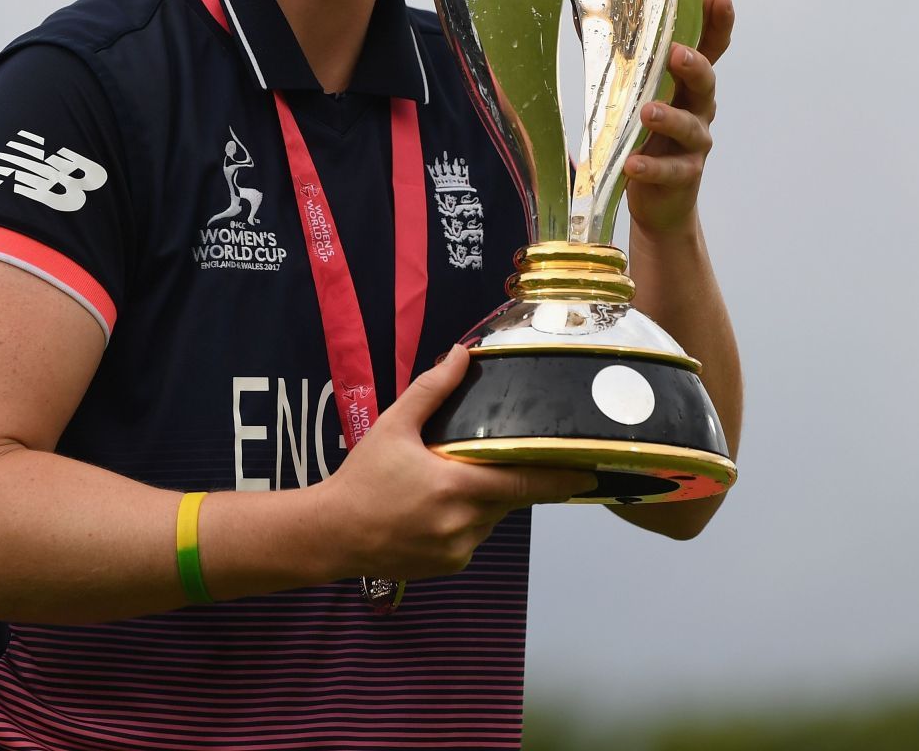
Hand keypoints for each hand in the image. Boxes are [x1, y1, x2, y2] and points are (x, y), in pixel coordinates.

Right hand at [318, 345, 593, 581]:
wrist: (330, 534)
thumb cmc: (362, 477)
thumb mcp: (394, 426)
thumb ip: (432, 390)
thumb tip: (462, 353)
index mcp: (457, 488)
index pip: (523, 482)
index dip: (559, 478)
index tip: (588, 471)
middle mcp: (465, 524)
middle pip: (507, 498)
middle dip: (506, 479)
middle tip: (490, 460)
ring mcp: (458, 550)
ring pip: (490, 519)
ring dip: (483, 501)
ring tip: (446, 483)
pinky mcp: (449, 566)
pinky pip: (472, 538)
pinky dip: (466, 521)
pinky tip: (434, 510)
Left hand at [624, 0, 733, 239]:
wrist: (662, 203)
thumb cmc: (651, 143)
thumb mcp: (643, 103)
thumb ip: (634, 75)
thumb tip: (602, 28)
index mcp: (688, 89)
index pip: (710, 52)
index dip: (718, 26)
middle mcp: (698, 113)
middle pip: (706, 84)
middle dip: (694, 67)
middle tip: (676, 54)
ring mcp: (694, 146)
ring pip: (691, 128)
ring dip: (670, 117)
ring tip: (648, 112)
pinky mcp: (684, 176)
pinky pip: (670, 170)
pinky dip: (651, 167)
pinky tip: (633, 164)